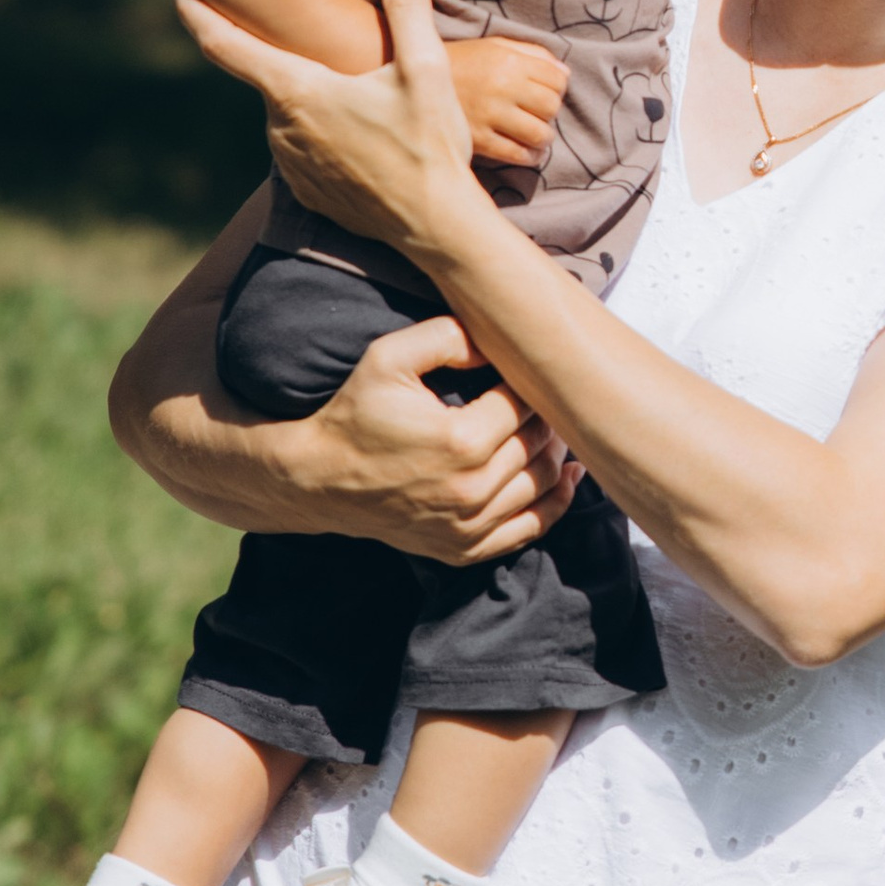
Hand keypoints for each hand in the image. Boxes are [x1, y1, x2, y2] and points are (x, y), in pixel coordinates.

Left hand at [180, 0, 484, 267]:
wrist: (437, 226)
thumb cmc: (430, 144)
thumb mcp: (426, 70)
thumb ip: (407, 7)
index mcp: (297, 91)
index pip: (224, 45)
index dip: (196, 12)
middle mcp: (281, 128)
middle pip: (274, 78)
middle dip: (297, 65)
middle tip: (343, 63)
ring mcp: (291, 165)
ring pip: (291, 115)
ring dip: (315, 102)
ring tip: (370, 110)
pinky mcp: (307, 193)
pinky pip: (305, 151)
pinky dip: (326, 138)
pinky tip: (369, 143)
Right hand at [300, 313, 579, 565]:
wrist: (318, 480)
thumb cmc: (355, 415)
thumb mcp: (389, 357)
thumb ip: (447, 336)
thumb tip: (496, 339)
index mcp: (461, 440)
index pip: (524, 406)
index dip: (531, 384)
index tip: (528, 371)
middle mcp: (472, 489)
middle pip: (538, 446)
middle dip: (548, 418)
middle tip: (549, 397)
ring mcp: (469, 525)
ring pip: (542, 487)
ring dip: (557, 456)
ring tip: (559, 430)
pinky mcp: (464, 548)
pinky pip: (529, 529)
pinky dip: (555, 504)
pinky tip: (566, 478)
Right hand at [446, 31, 569, 168]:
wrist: (408, 78)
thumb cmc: (459, 62)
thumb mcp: (494, 45)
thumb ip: (532, 54)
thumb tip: (565, 74)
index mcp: (508, 60)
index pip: (557, 80)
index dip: (557, 87)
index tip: (545, 92)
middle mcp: (502, 87)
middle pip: (552, 107)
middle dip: (550, 112)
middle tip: (537, 113)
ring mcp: (490, 115)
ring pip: (540, 134)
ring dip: (543, 137)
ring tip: (534, 134)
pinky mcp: (478, 140)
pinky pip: (517, 154)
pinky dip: (529, 155)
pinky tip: (526, 150)